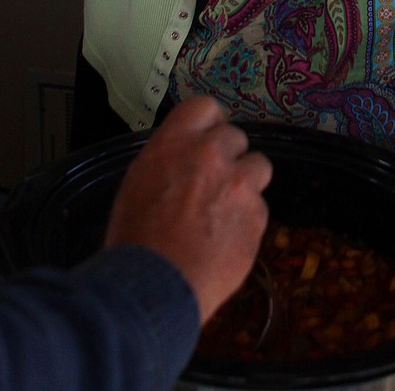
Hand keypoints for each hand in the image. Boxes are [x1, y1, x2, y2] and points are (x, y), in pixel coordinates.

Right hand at [103, 97, 272, 323]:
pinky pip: (259, 207)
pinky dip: (247, 221)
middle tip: (214, 184)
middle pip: (235, 137)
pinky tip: (226, 241)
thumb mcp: (139, 183)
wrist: (154, 288)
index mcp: (175, 143)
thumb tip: (185, 157)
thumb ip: (169, 160)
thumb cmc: (135, 239)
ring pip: (258, 166)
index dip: (209, 124)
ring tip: (226, 212)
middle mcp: (211, 154)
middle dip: (227, 157)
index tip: (208, 139)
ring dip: (245, 184)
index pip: (205, 107)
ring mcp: (239, 183)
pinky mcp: (257, 215)